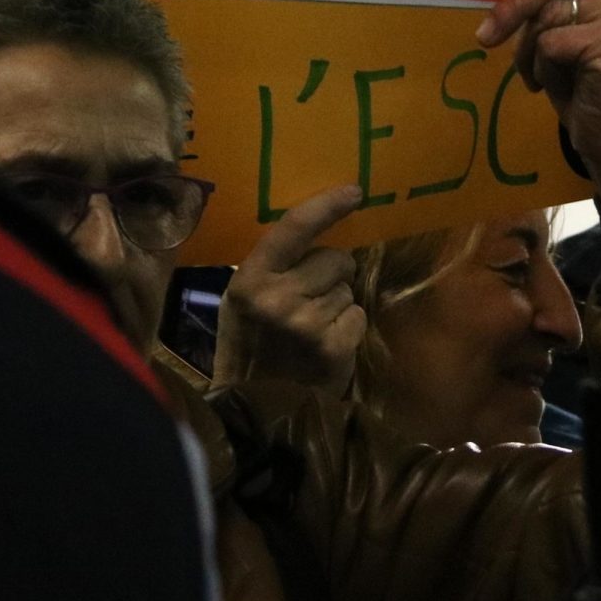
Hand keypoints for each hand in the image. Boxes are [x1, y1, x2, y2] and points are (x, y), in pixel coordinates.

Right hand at [212, 183, 366, 391]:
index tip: (354, 192)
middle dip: (331, 273)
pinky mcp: (333, 347)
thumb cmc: (248, 347)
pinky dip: (347, 328)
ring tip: (311, 329)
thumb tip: (317, 231)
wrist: (252, 408)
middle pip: (336, 259)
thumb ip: (273, 267)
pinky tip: (324, 346)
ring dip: (337, 304)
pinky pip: (357, 315)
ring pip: (348, 289)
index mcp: (250, 279)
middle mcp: (278, 297)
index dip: (326, 206)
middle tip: (310, 299)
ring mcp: (307, 323)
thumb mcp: (243, 300)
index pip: (293, 227)